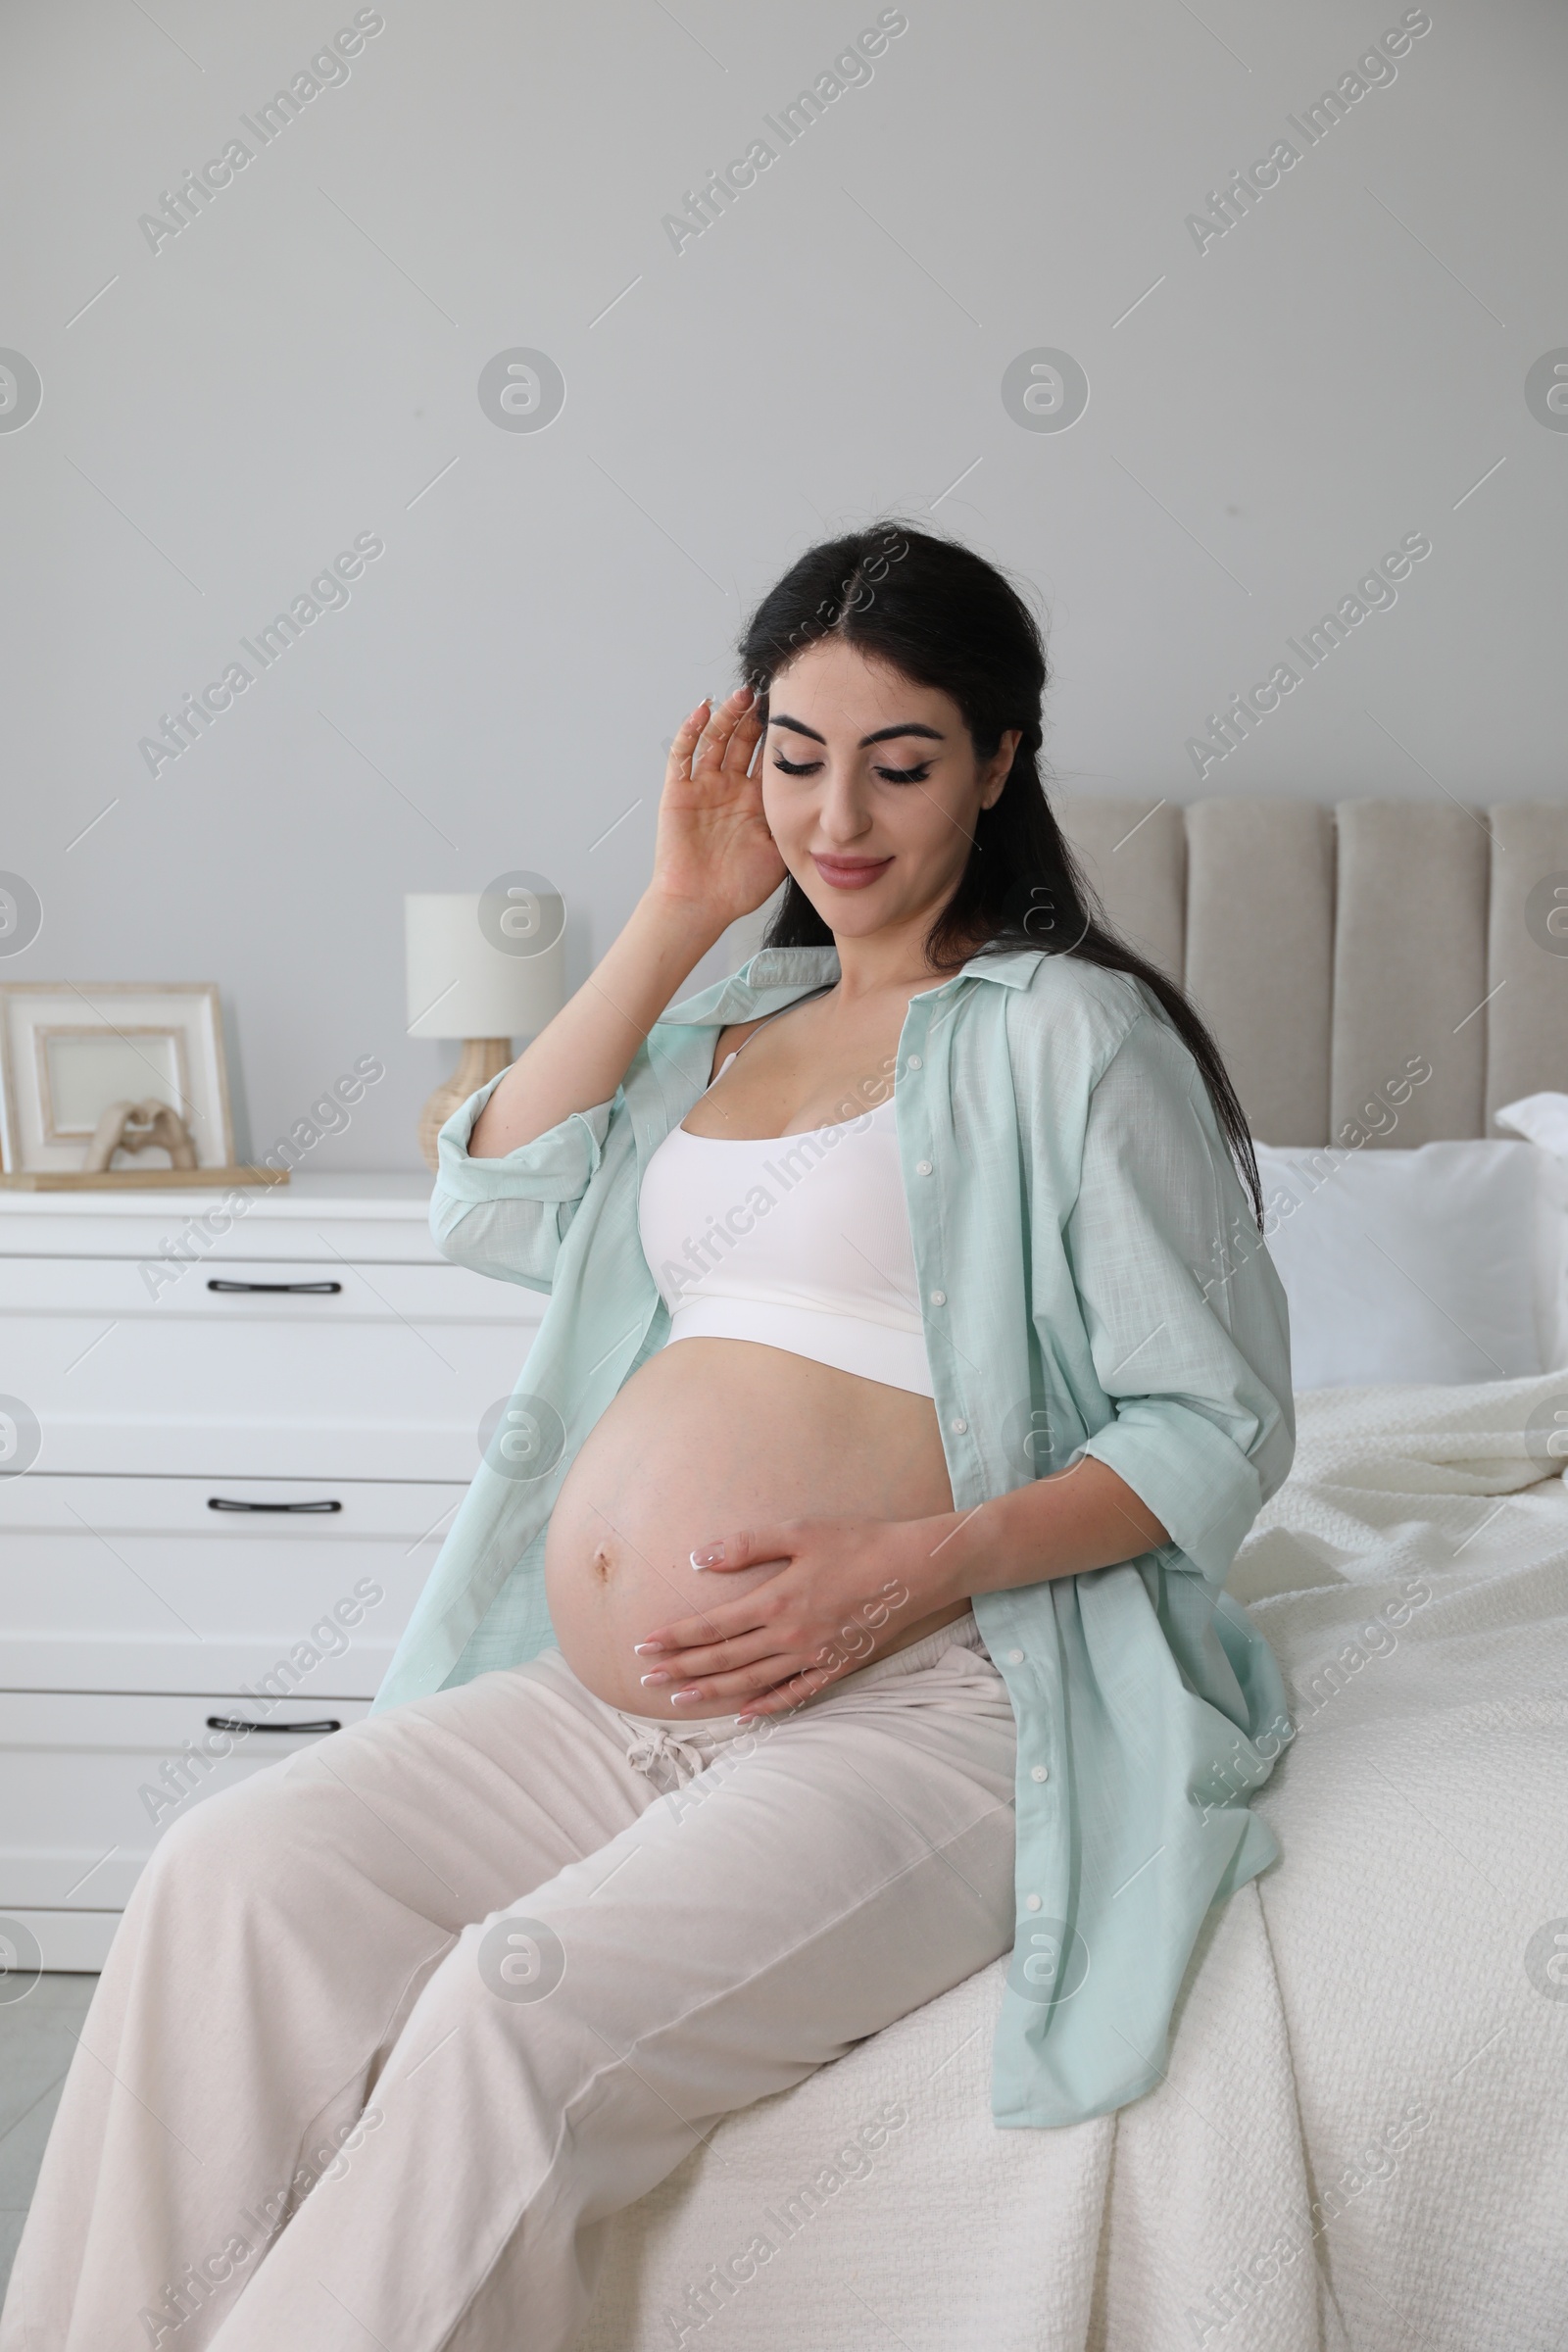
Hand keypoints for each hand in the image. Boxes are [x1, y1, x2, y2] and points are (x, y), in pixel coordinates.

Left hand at [632, 1516, 942, 1718]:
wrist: (914, 1569)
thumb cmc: (856, 1542)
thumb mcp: (798, 1532)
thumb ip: (746, 1545)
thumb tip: (698, 1558)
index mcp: (775, 1602)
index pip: (712, 1627)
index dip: (675, 1638)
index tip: (644, 1646)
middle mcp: (789, 1636)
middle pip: (723, 1660)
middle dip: (681, 1669)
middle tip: (645, 1680)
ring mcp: (812, 1656)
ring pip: (751, 1681)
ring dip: (711, 1691)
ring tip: (679, 1698)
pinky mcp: (835, 1665)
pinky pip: (795, 1693)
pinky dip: (766, 1705)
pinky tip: (744, 1712)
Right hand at [646, 685, 787, 935]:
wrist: (701, 905)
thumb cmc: (738, 886)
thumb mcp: (782, 850)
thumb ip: (798, 820)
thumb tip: (827, 795)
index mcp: (756, 801)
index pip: (770, 757)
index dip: (781, 735)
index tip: (798, 711)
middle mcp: (730, 789)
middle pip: (743, 741)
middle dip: (755, 717)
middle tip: (769, 693)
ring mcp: (704, 787)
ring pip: (716, 740)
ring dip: (728, 716)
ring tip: (742, 695)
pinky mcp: (679, 791)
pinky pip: (683, 754)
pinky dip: (691, 730)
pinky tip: (704, 710)